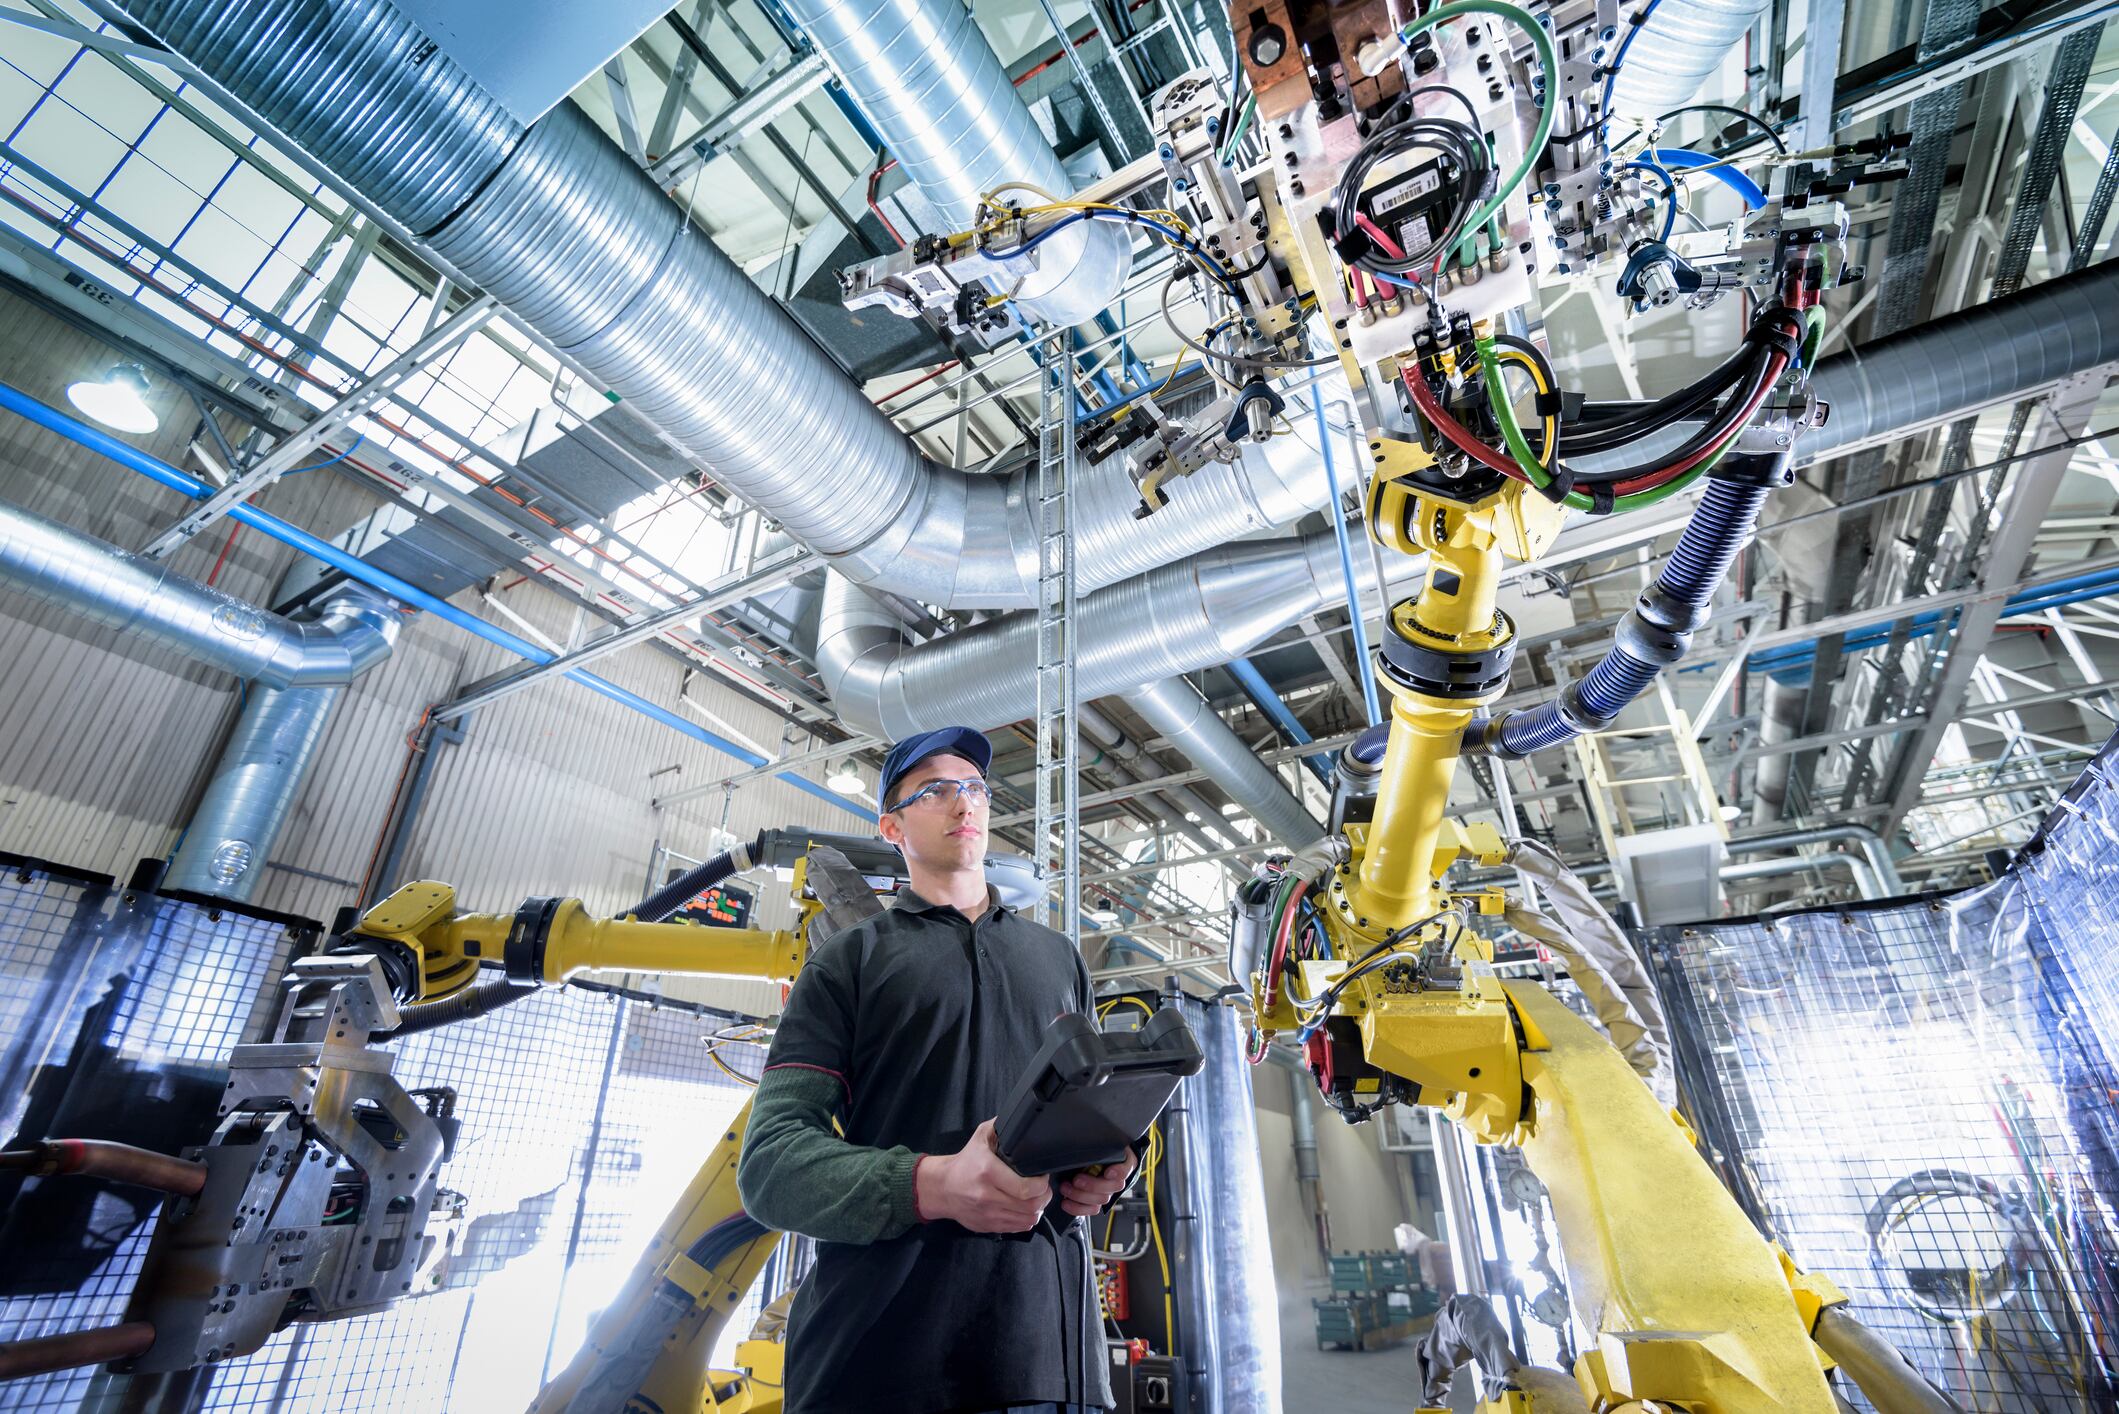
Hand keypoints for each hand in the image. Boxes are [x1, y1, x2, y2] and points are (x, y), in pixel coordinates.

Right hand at [915, 1118, 1051, 1232]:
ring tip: (1036, 1198)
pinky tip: (1024, 1209)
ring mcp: (988, 1214)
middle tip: (1043, 1189)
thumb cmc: (965, 1162)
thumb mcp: (980, 1137)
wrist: (942, 1188)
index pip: (1026, 1188)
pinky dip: (1027, 1220)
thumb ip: (1000, 1127)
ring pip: (1027, 1219)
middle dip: (1044, 1197)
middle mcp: (988, 1196)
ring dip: (1038, 1210)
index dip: (1042, 1184)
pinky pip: (1018, 1228)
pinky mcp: (988, 1226)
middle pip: (1031, 1206)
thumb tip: (1020, 1117)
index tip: (1043, 1177)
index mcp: (988, 1172)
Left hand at [1058, 1147, 1137, 1217]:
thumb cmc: (1096, 1148)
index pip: (1126, 1167)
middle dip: (1093, 1185)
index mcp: (1122, 1160)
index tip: (1108, 1172)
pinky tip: (1067, 1202)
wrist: (1090, 1159)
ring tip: (1066, 1187)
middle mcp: (1117, 1177)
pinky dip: (1078, 1208)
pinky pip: (1092, 1210)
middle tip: (1076, 1179)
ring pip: (1101, 1199)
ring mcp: (1107, 1191)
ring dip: (1080, 1196)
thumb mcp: (1098, 1141)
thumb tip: (1086, 1133)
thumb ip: (1096, 1140)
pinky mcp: (1097, 1202)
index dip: (1118, 1171)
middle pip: (1113, 1187)